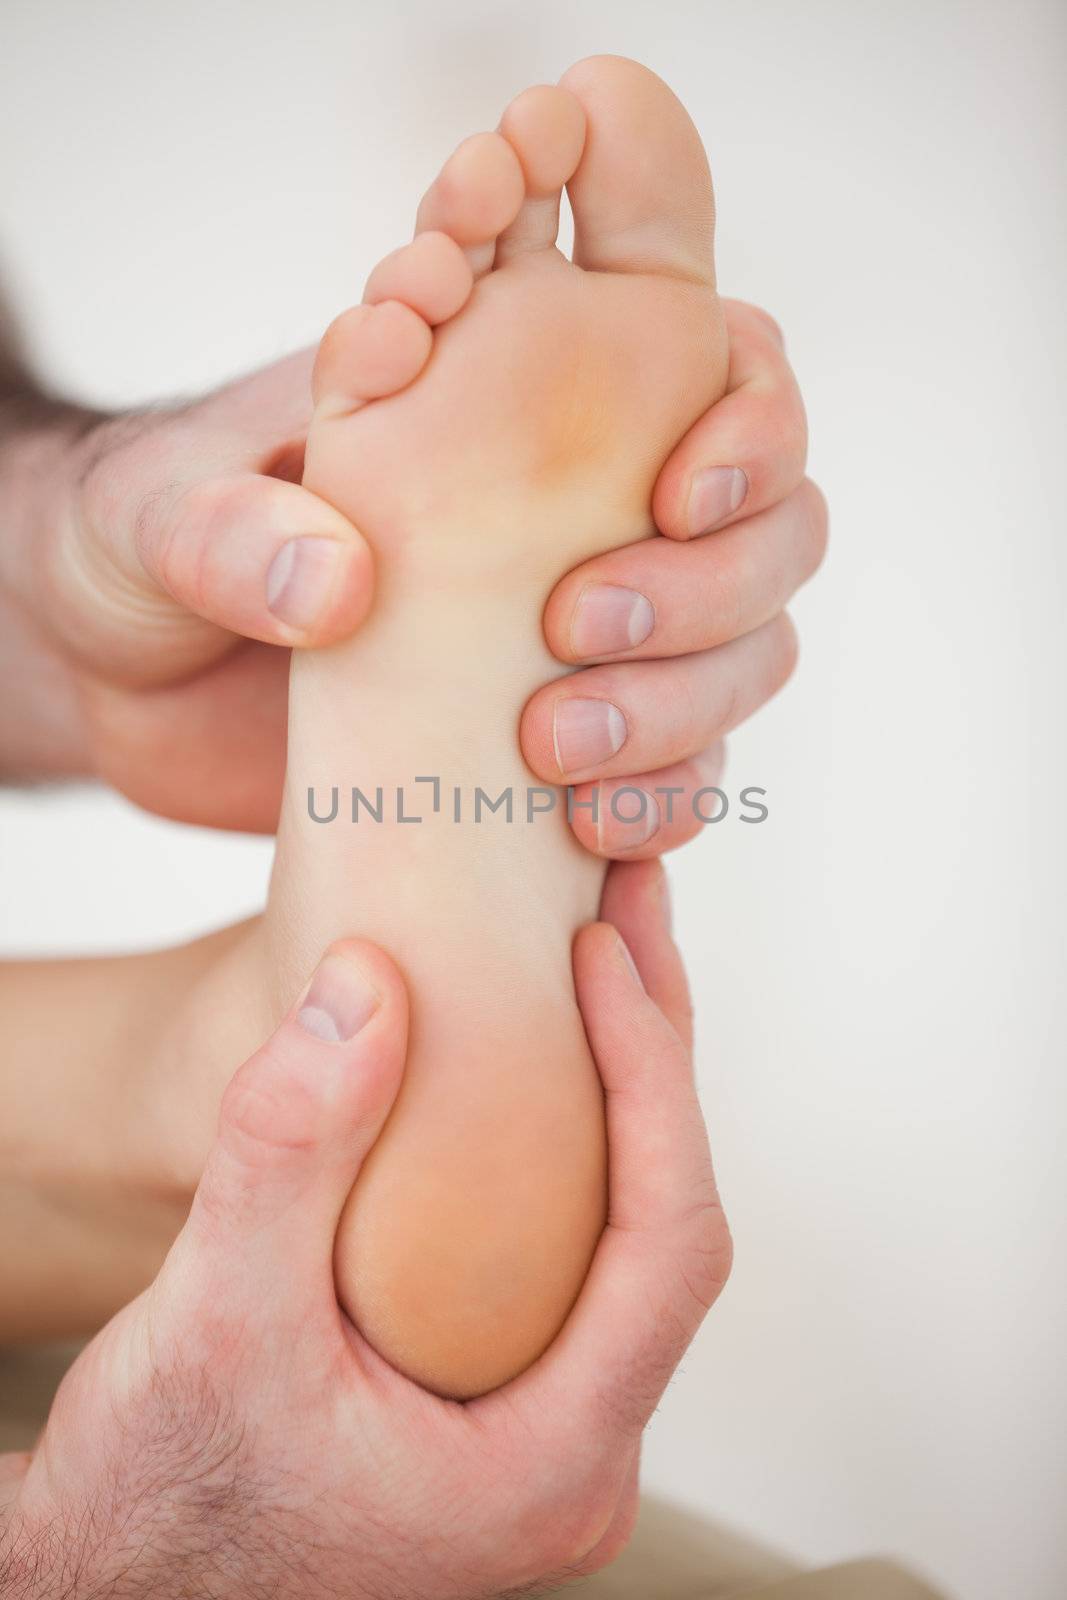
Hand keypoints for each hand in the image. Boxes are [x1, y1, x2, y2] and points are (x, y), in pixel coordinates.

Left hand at [0, 302, 820, 837]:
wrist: (117, 682)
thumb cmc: (137, 544)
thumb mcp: (154, 514)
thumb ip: (228, 527)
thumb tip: (339, 585)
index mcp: (513, 398)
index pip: (721, 367)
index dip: (750, 423)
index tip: (681, 492)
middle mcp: (578, 513)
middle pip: (766, 530)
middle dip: (712, 586)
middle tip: (572, 629)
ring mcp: (586, 639)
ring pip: (741, 659)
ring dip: (688, 707)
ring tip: (556, 756)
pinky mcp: (564, 750)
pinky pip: (677, 777)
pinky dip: (662, 804)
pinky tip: (589, 832)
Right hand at [0, 862, 727, 1595]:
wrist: (111, 1571)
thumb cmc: (160, 1490)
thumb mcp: (216, 1315)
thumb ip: (287, 1150)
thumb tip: (369, 980)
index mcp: (553, 1462)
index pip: (671, 1243)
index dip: (653, 1077)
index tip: (602, 954)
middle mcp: (577, 1454)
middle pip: (668, 1221)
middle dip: (654, 1052)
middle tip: (629, 908)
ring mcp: (546, 1428)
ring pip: (629, 1231)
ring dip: (622, 1084)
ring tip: (607, 948)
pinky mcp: (505, 1397)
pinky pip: (577, 1248)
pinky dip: (571, 1136)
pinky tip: (543, 1057)